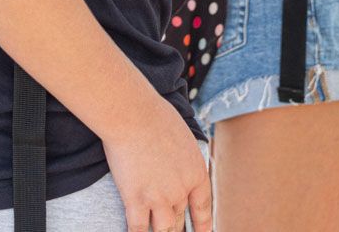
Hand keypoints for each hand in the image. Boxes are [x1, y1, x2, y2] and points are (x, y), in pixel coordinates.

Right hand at [101, 102, 211, 231]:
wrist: (135, 117)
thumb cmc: (158, 119)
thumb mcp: (183, 139)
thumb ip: (184, 159)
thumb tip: (180, 165)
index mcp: (197, 172)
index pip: (203, 206)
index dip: (203, 224)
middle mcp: (182, 190)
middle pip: (179, 219)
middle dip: (175, 228)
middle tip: (173, 230)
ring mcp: (159, 198)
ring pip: (163, 229)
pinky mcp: (136, 200)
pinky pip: (138, 229)